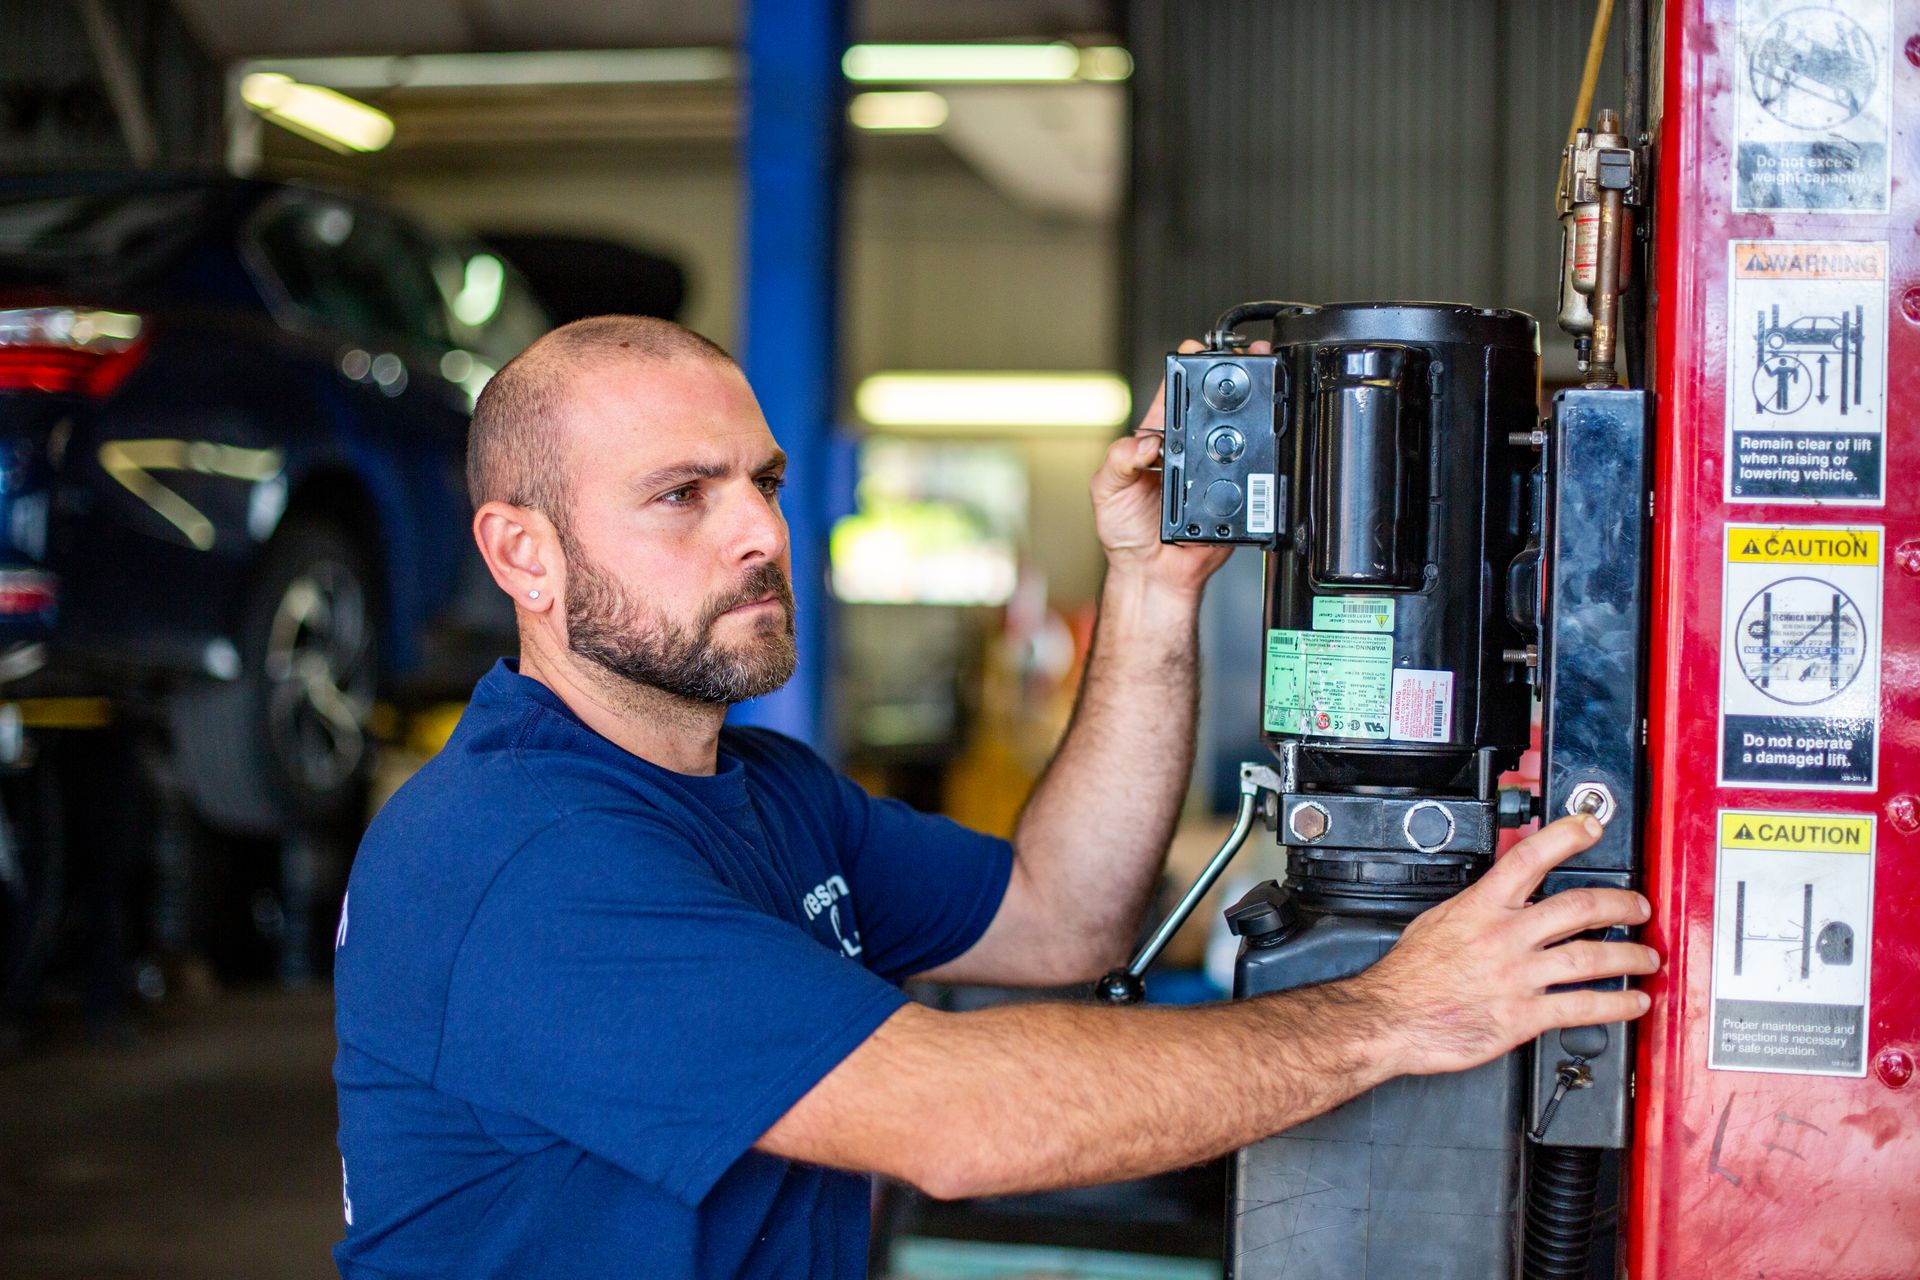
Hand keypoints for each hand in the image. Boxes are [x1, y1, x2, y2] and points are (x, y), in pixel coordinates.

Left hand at [1090, 339, 1271, 595]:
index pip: (1172, 394)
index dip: (1186, 367)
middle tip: (1239, 363)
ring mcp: (1211, 472)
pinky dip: (1252, 469)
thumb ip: (1117, 461)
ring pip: (1235, 437)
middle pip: (1211, 408)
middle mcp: (1186, 453)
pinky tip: (1247, 461)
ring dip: (1246, 419)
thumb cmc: (1124, 533)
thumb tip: (1143, 443)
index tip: (1196, 350)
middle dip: (1227, 381)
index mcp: (1155, 442)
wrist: (1151, 575)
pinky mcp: (1233, 497)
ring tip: (1251, 401)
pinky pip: (1248, 479)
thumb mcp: (1105, 490)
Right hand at [1354, 815, 1658, 1077]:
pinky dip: (1615, 1005)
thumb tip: (1501, 894)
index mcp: (1481, 906)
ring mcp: (1516, 976)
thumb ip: (1477, 906)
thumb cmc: (1409, 975)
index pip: (1530, 857)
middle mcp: (1504, 937)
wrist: (1390, 1018)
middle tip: (1638, 906)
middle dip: (1619, 904)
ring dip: (1629, 956)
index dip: (1566, 836)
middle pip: (1577, 907)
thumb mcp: (1438, 919)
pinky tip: (1633, 1003)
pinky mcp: (1522, 1016)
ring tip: (1647, 957)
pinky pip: (1581, 1007)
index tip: (1591, 826)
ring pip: (1589, 958)